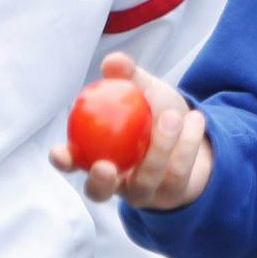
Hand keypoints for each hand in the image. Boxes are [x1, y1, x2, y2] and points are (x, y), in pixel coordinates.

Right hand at [48, 52, 212, 208]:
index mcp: (98, 154)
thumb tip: (113, 61)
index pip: (73, 163)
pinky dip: (186, 145)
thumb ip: (128, 78)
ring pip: (145, 181)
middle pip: (98, 192)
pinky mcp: (173, 196)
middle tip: (104, 165)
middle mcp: (117, 180)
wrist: (197, 132)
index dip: (63, 161)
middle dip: (98, 183)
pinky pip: (176, 175)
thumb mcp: (145, 91)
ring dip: (159, 148)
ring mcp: (145, 192)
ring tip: (173, 116)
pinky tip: (196, 120)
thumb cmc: (158, 111)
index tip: (59, 152)